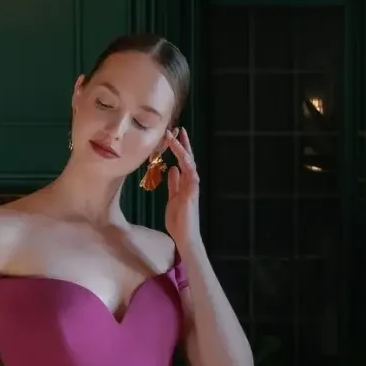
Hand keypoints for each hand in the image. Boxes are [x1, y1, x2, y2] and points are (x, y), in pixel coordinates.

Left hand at [162, 124, 201, 246]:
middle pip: (188, 158)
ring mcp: (192, 187)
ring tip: (175, 139)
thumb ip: (174, 184)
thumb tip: (173, 169)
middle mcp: (191, 182)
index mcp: (185, 182)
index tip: (173, 135)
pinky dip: (187, 167)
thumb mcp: (173, 197)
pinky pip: (191, 176)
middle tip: (177, 129)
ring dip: (182, 151)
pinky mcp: (192, 194)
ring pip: (189, 164)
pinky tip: (181, 158)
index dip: (178, 148)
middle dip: (183, 144)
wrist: (184, 236)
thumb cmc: (179, 220)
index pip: (183, 161)